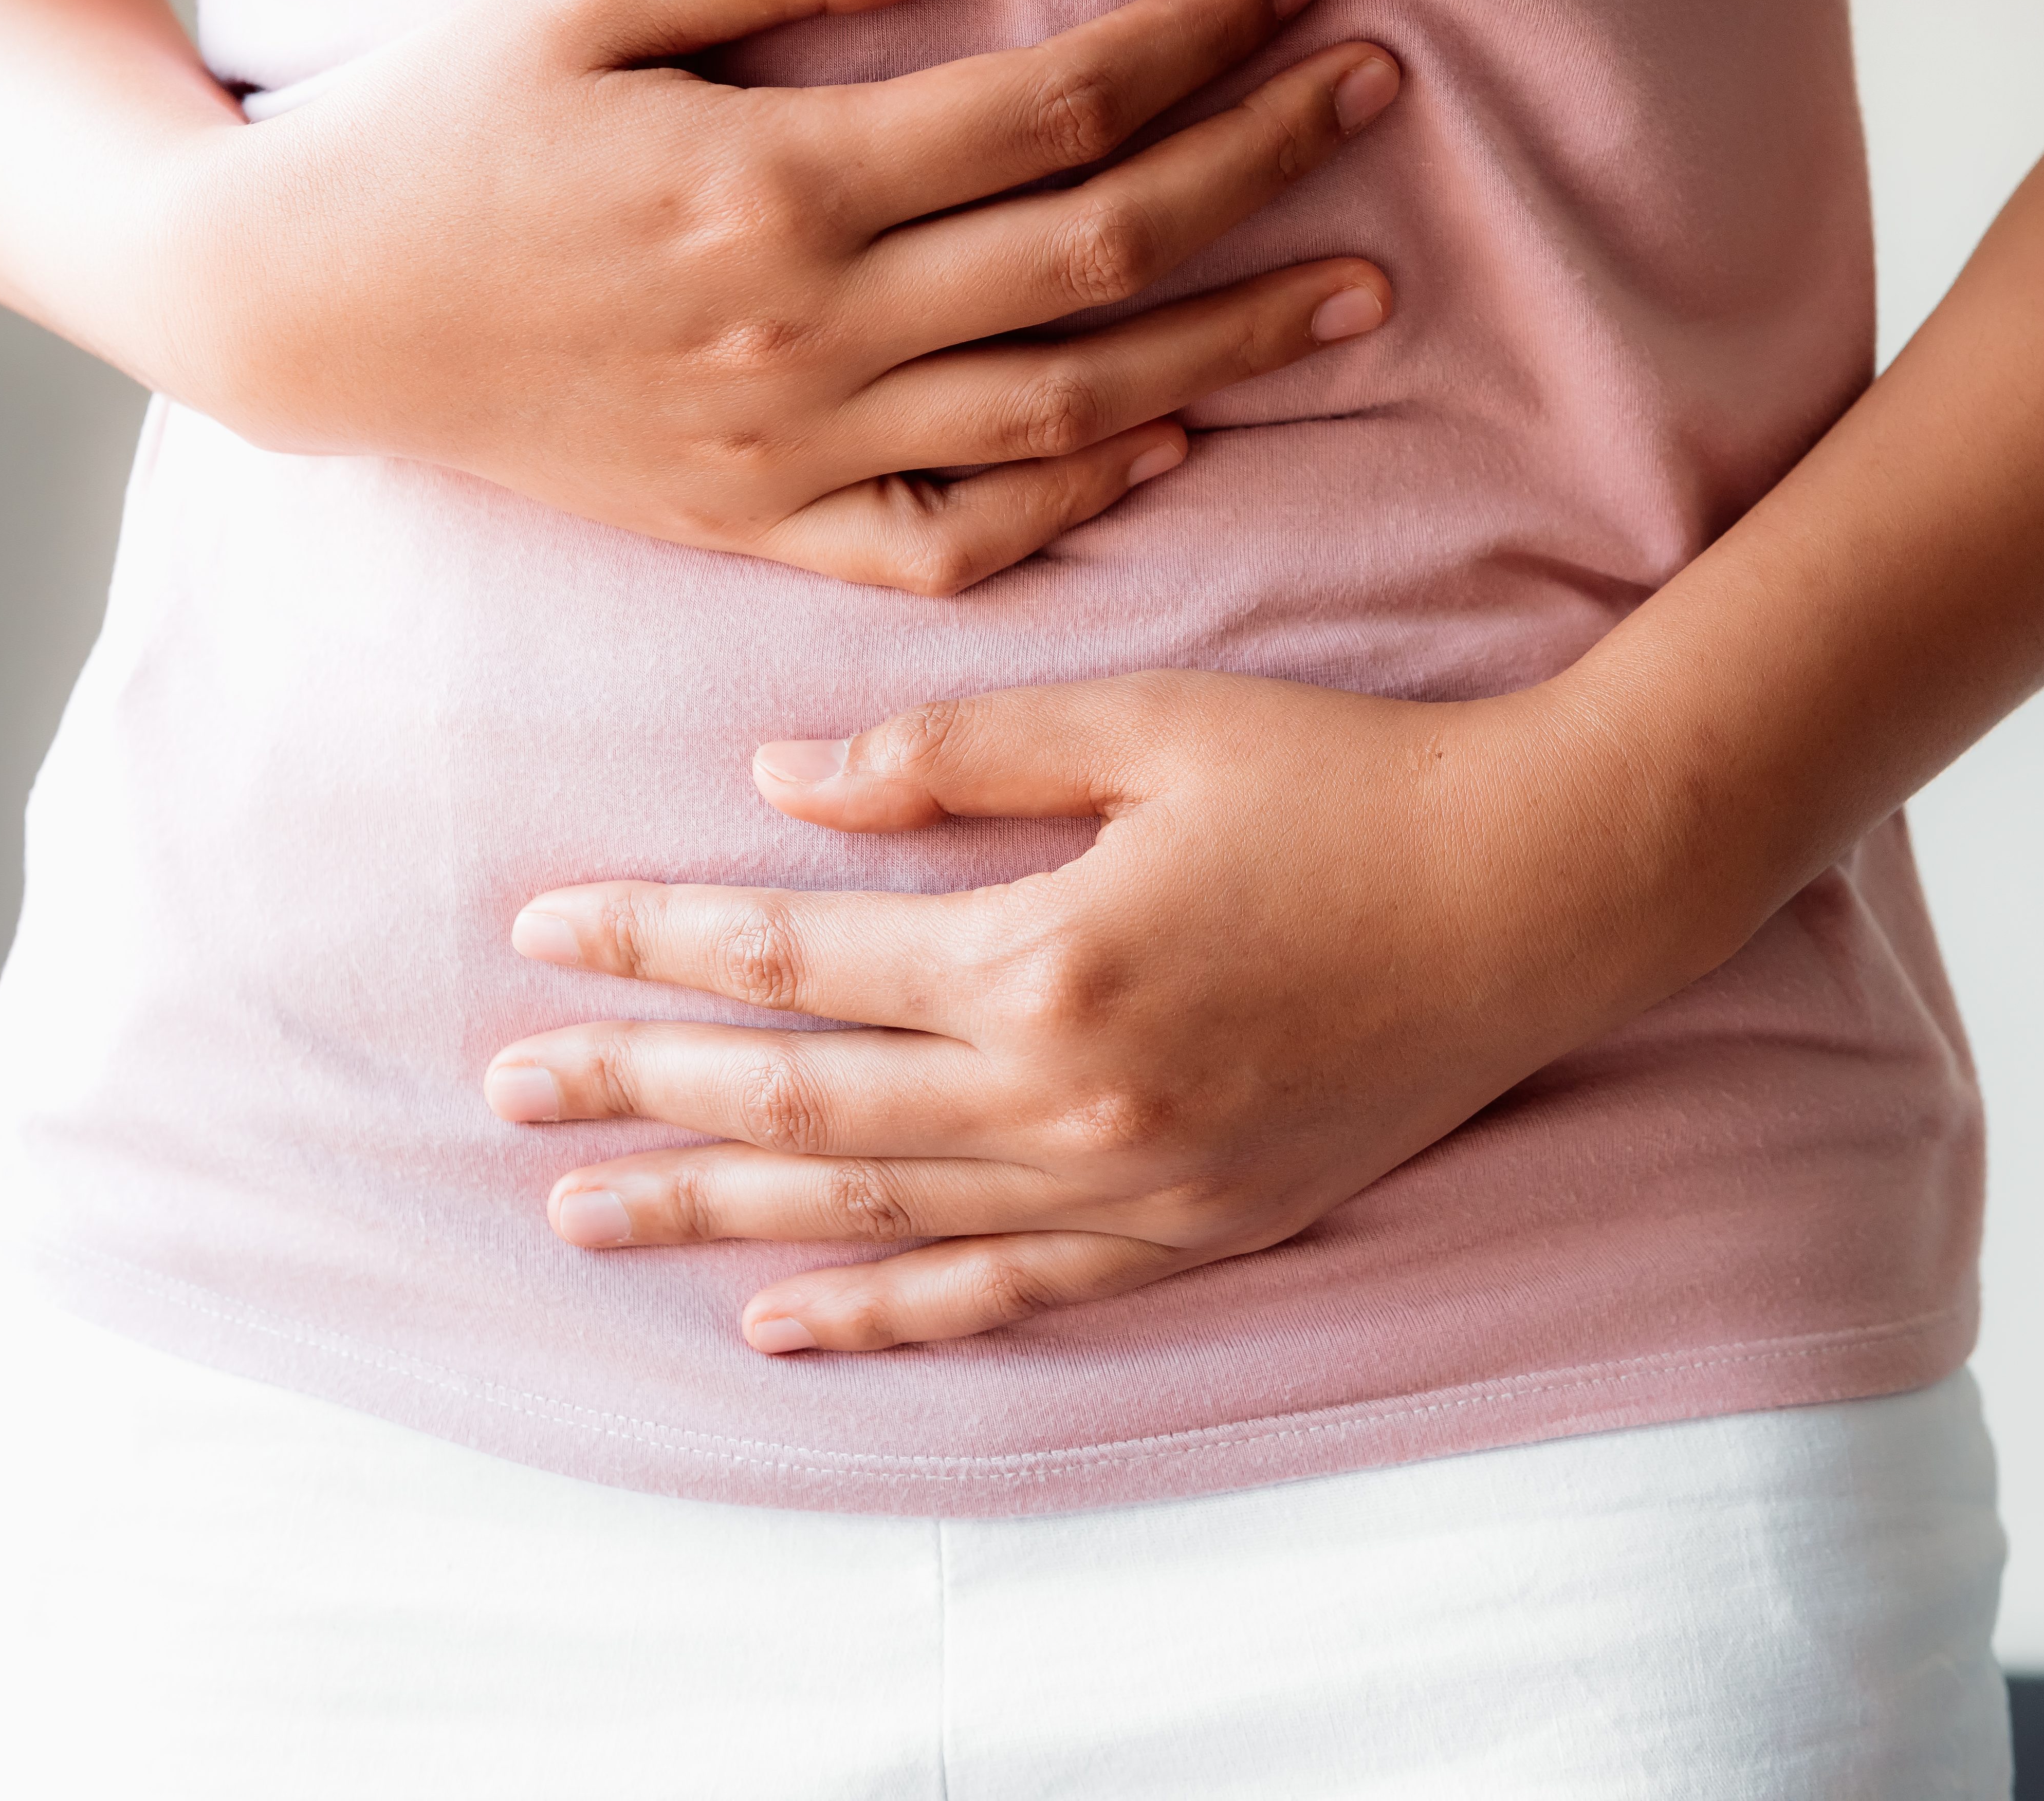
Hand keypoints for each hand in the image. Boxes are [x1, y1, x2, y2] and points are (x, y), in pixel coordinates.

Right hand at [176, 0, 1401, 592]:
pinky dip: (1075, 495)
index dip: (1196, 41)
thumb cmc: (436, 129)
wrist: (295, 313)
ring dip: (1228, 346)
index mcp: (775, 183)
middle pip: (1097, 252)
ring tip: (1360, 292)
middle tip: (1376, 94)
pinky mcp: (760, 526)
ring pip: (1065, 409)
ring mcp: (791, 447)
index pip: (1053, 109)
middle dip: (1258, 167)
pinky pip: (957, 537)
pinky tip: (1170, 437)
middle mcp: (807, 329)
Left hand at [479, 671, 1769, 1350]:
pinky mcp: (1190, 1229)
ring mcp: (1130, 1182)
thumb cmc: (1344, 779)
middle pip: (800, 1102)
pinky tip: (778, 1318)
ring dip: (718, 1210)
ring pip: (874, 1212)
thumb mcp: (1146, 725)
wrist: (1537, 891)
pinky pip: (1004, 1291)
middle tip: (506, 1089)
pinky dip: (885, 1311)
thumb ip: (956, 757)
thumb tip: (782, 779)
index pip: (793, 960)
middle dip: (640, 1091)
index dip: (656, 944)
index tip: (542, 931)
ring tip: (583, 1211)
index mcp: (1045, 953)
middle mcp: (1069, 1093)